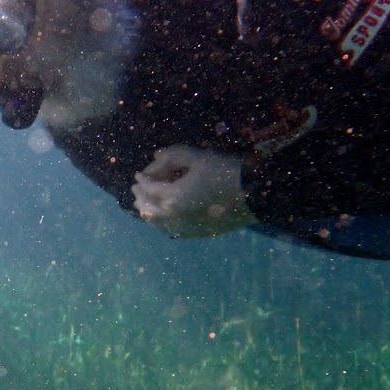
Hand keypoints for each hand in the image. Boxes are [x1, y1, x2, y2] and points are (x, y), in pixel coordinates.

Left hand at [131, 145, 257, 237]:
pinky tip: (161, 216)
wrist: (252, 195)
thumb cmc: (223, 172)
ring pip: (156, 222)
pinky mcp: (194, 234)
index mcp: (171, 197)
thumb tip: (155, 156)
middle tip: (137, 188)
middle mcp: (172, 217)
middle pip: (147, 207)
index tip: (138, 174)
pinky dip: (160, 221)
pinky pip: (169, 230)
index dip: (142, 179)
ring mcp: (183, 228)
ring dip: (147, 210)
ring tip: (144, 203)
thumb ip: (172, 155)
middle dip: (140, 196)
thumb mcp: (197, 157)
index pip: (148, 188)